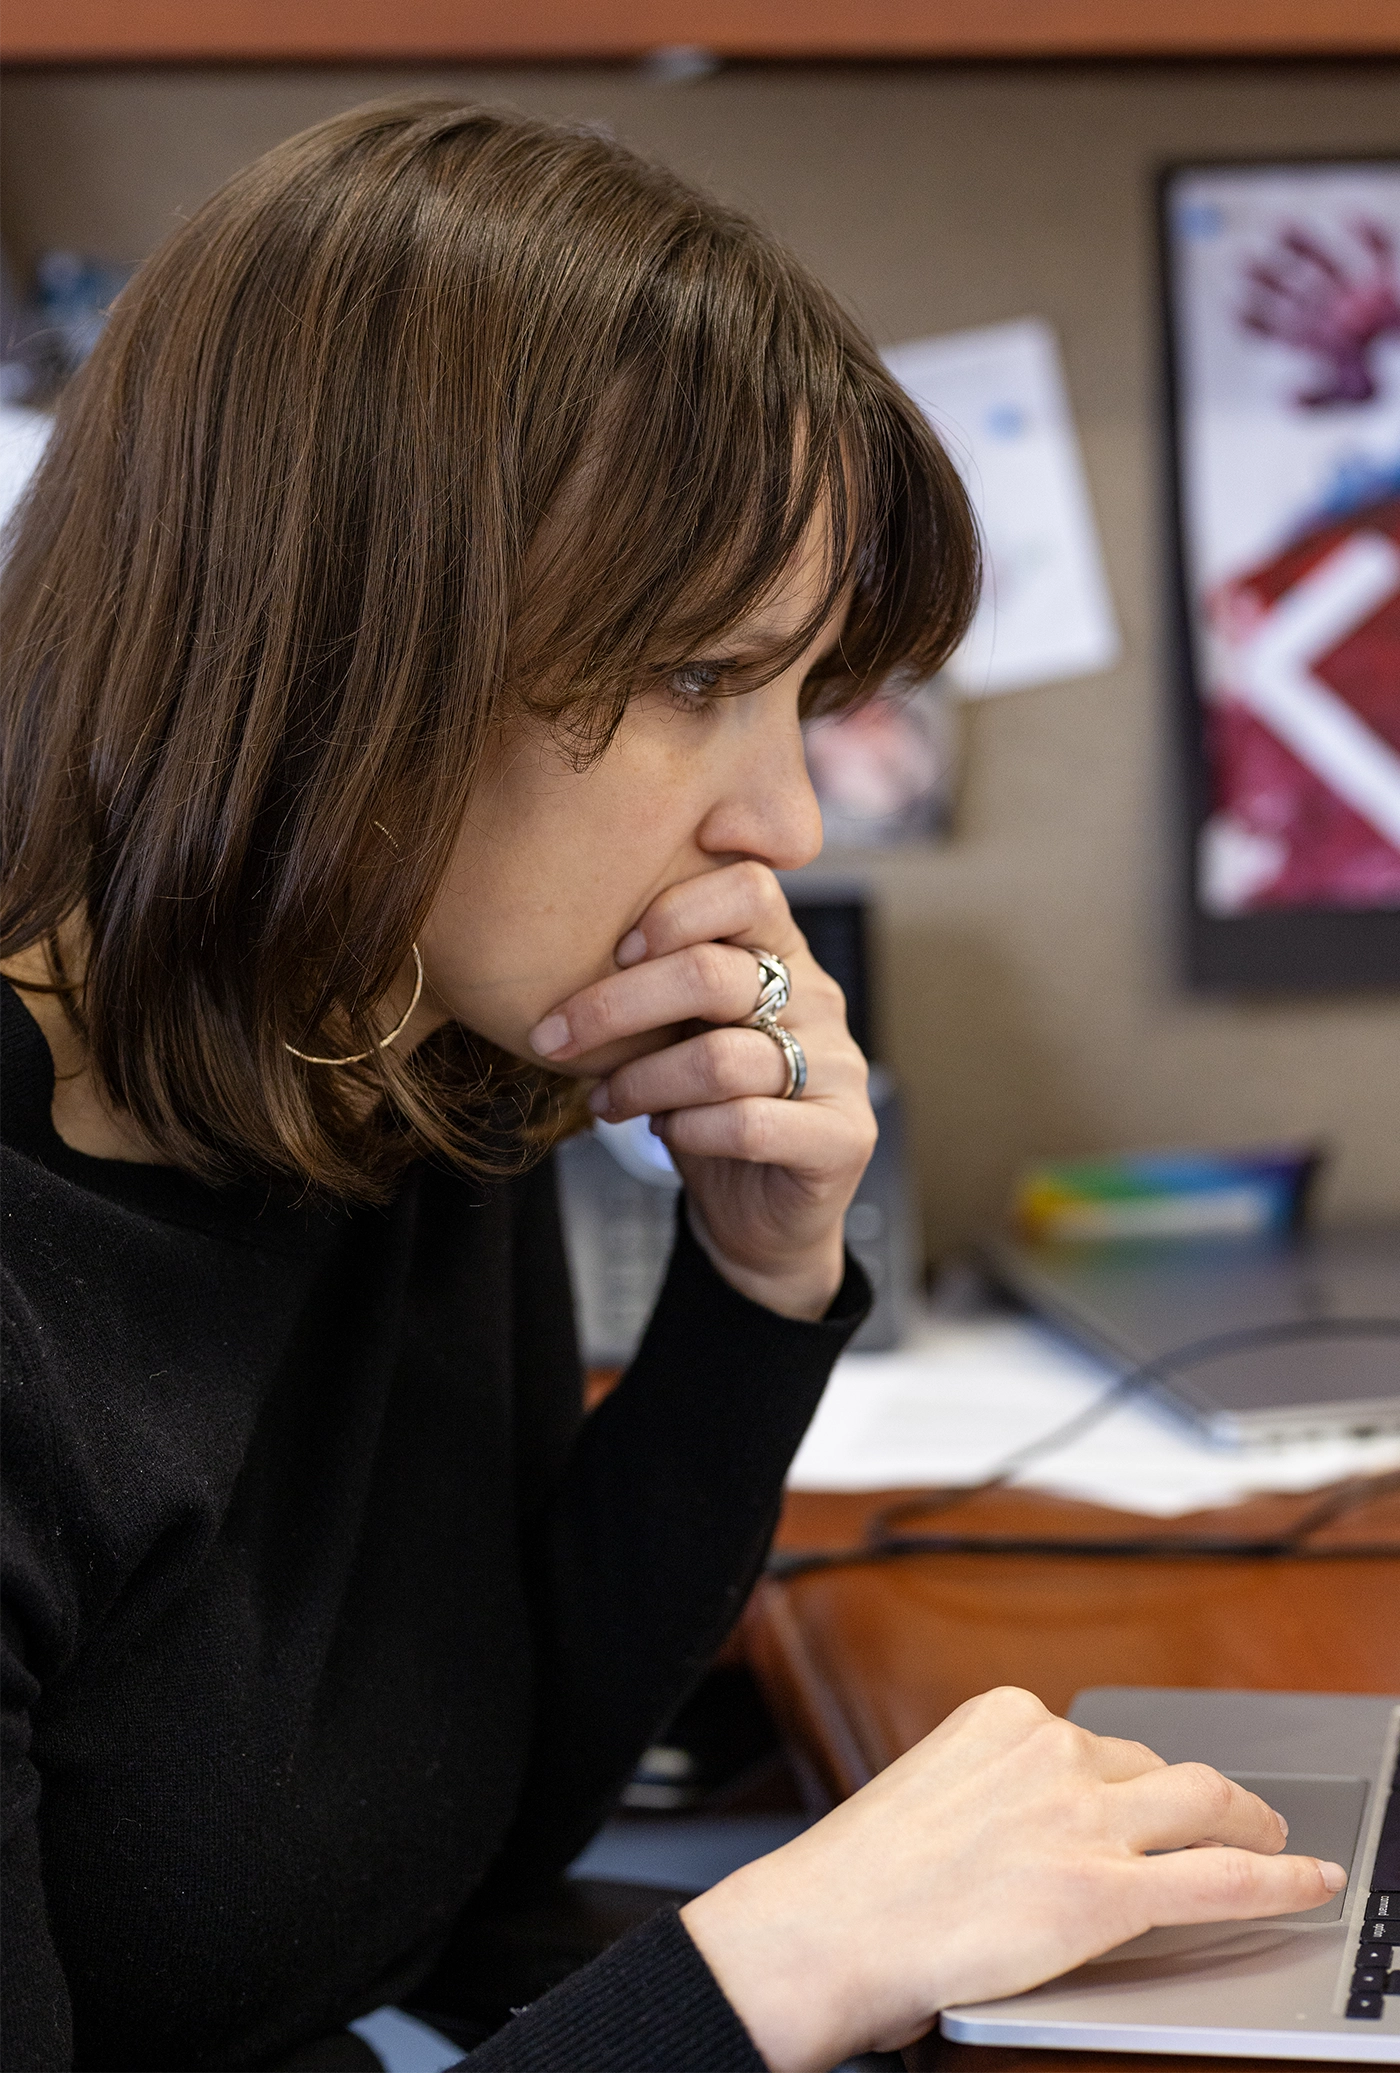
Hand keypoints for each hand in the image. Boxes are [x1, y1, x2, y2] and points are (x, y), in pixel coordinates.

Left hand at [528, 860, 874, 1319]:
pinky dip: (687, 1129)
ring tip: (603, 1101)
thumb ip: (654, 978)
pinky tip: (662, 1133)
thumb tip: (558, 948)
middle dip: (614, 1006)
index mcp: (781, 952)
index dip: (675, 908)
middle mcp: (819, 999)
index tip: (612, 947)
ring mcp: (838, 1066)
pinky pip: (748, 1123)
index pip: (748, 885)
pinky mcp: (843, 1136)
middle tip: (554, 1037)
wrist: (758, 1213)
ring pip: (720, 1058)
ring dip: (640, 1082)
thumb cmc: (706, 1104)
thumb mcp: (677, 1028)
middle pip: (713, 973)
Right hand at [680, 1686, 1345, 2072]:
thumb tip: (1040, 1830)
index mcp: (1003, 1716)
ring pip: (1205, 1804)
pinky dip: (1279, 1879)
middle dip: (1196, 1797)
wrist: (821, 1931)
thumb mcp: (932, 1791)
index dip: (1134, 1777)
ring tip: (1273, 1843)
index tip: (1152, 1793)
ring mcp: (1083, 1817)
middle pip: (1157, 1765)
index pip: (1099, 1737)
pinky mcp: (1103, 1892)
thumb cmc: (857, 1883)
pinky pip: (1220, 1880)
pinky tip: (1310, 1883)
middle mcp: (1052, 1750)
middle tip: (1230, 1820)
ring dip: (1248, 1822)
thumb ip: (995, 1790)